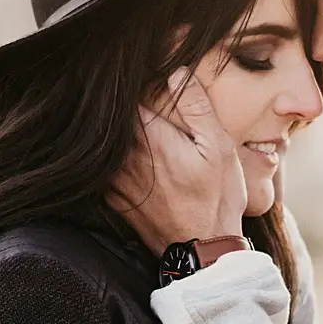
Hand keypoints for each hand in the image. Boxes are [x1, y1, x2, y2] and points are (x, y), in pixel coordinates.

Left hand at [108, 69, 247, 254]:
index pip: (127, 96)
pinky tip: (127, 161)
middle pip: (111, 120)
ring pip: (105, 146)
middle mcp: (124, 156)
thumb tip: (177, 72)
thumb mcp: (219, 148)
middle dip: (120, 108)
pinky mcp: (113, 200)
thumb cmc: (216, 198)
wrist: (202, 251)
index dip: (133, 83)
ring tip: (127, 127)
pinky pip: (103, 172)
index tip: (141, 78)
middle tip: (132, 97)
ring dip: (113, 136)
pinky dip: (109, 163)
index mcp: (148, 136)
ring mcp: (115, 180)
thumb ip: (197, 107)